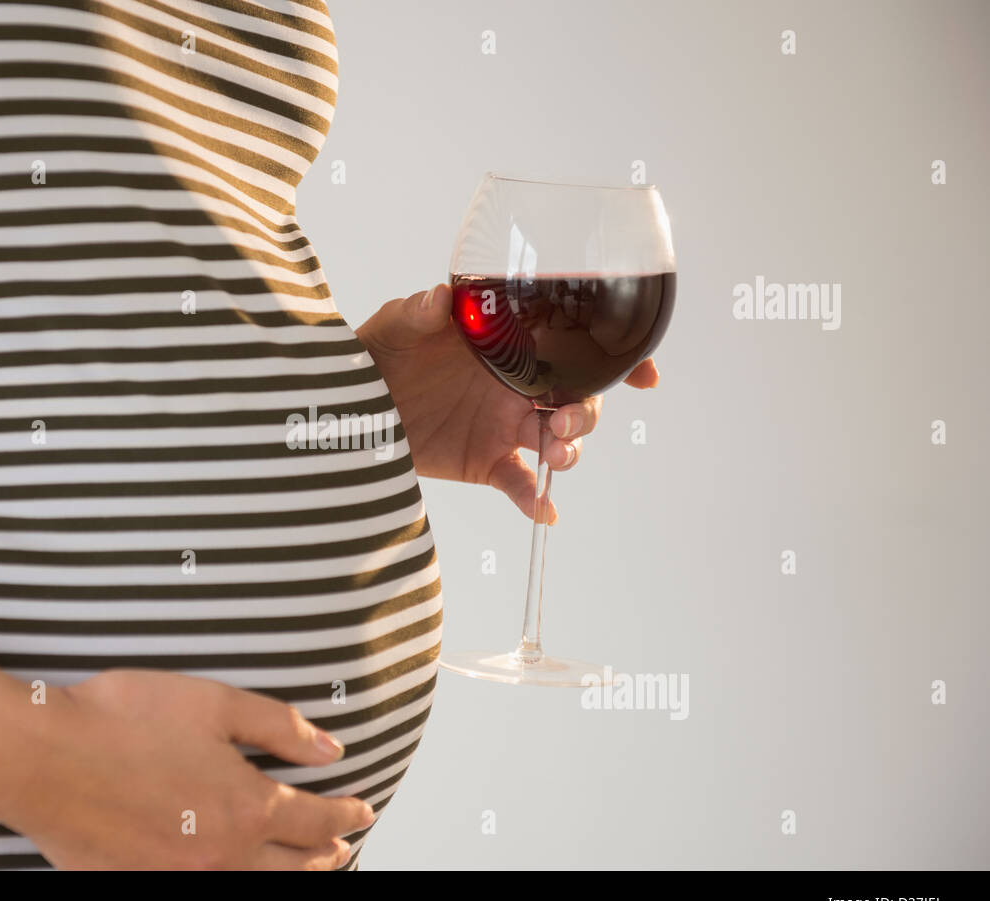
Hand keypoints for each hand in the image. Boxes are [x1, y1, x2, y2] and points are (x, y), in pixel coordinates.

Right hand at [0, 670, 374, 868]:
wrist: (41, 757)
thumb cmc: (124, 719)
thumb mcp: (215, 704)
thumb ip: (280, 728)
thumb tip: (332, 750)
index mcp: (247, 807)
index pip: (316, 820)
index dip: (345, 814)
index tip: (362, 809)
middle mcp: (222, 855)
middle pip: (293, 865)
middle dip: (325, 854)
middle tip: (342, 846)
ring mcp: (180, 878)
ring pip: (253, 887)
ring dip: (287, 877)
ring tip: (305, 868)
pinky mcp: (141, 884)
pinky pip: (204, 892)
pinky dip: (235, 884)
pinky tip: (232, 874)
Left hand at [357, 284, 659, 522]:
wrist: (348, 406)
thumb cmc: (378, 351)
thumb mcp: (395, 325)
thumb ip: (419, 312)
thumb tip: (439, 298)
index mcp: (510, 343)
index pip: (573, 345)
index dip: (615, 359)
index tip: (644, 374)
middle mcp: (518, 384)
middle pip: (578, 398)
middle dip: (588, 410)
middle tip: (562, 419)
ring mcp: (506, 425)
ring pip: (559, 440)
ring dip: (570, 448)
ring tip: (558, 454)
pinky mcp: (486, 462)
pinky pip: (522, 483)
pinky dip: (537, 499)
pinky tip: (544, 512)